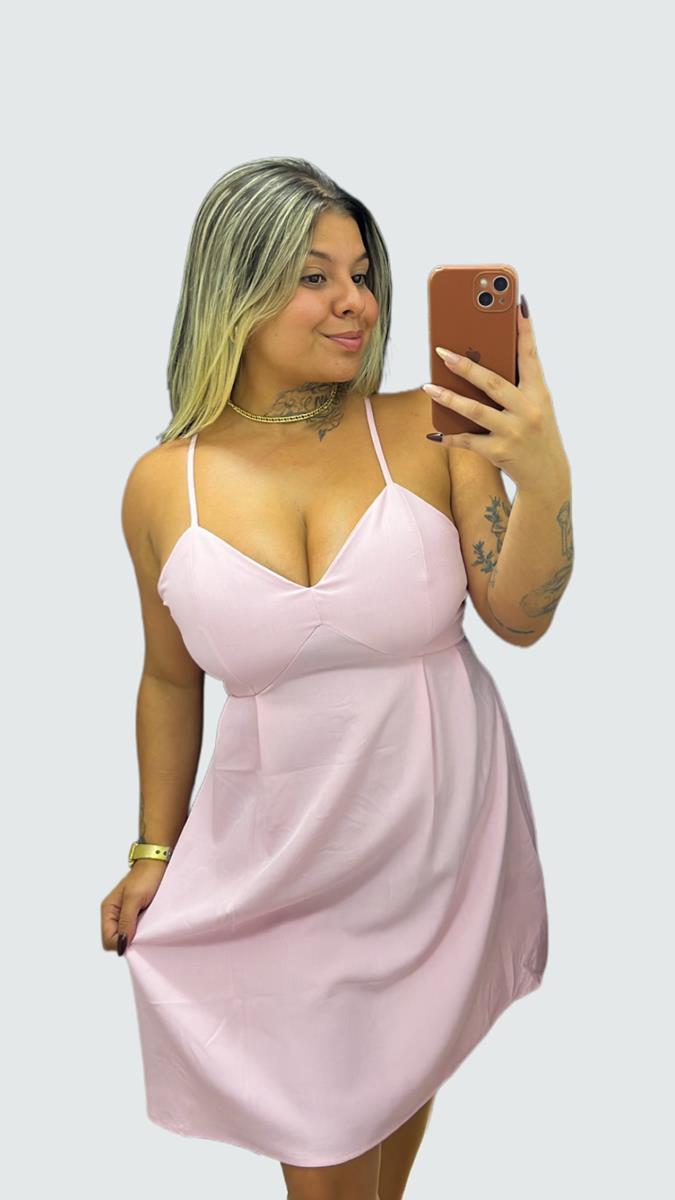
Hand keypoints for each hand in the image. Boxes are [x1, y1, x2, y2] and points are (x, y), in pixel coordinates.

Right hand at [100, 861, 166, 954]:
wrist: (158, 863)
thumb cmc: (146, 876)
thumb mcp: (135, 899)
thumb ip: (126, 921)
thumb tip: (122, 944)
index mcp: (108, 910)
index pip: (108, 940)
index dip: (121, 943)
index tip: (137, 937)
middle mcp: (114, 914)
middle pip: (115, 940)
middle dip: (128, 940)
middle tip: (143, 930)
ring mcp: (124, 915)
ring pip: (125, 936)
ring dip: (136, 935)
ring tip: (147, 925)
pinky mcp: (135, 914)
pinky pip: (134, 930)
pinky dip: (141, 931)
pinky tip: (149, 924)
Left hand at [422, 301, 568, 491]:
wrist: (548, 476)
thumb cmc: (536, 432)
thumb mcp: (535, 406)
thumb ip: (515, 384)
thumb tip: (480, 360)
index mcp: (538, 393)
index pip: (530, 356)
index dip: (524, 331)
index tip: (517, 305)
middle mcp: (528, 410)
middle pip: (493, 383)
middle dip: (466, 366)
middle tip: (442, 352)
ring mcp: (514, 432)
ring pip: (475, 411)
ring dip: (448, 398)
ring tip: (427, 386)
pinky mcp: (500, 452)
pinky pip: (468, 441)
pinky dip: (450, 437)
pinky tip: (434, 432)